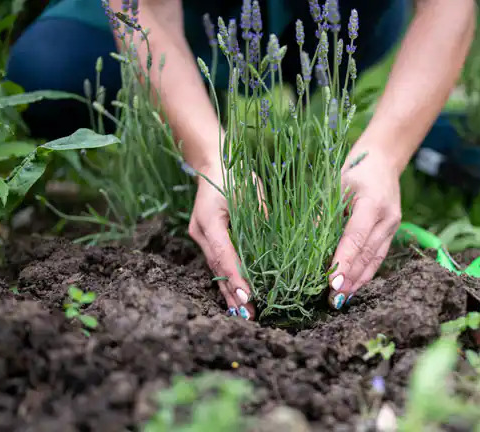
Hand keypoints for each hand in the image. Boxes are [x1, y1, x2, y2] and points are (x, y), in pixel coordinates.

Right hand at [188, 164, 264, 319]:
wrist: (213, 163)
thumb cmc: (235, 174)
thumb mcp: (252, 191)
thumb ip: (262, 217)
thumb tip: (279, 244)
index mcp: (210, 219)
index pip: (224, 254)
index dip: (236, 276)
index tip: (247, 296)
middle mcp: (201, 231)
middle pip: (218, 268)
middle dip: (233, 294)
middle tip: (248, 316)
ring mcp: (200, 236)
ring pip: (216, 270)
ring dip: (229, 292)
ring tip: (243, 314)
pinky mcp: (206, 239)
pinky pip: (218, 263)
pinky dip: (228, 280)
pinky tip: (237, 298)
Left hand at [327, 147, 402, 308]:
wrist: (382, 161)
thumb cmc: (353, 171)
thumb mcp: (334, 187)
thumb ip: (323, 215)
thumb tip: (304, 246)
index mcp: (372, 201)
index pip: (356, 237)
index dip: (344, 261)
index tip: (332, 282)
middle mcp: (387, 217)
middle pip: (367, 254)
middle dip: (349, 278)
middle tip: (332, 299)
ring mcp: (393, 226)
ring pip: (374, 260)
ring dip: (357, 281)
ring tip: (340, 299)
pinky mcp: (392, 233)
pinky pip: (378, 258)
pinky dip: (365, 274)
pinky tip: (352, 287)